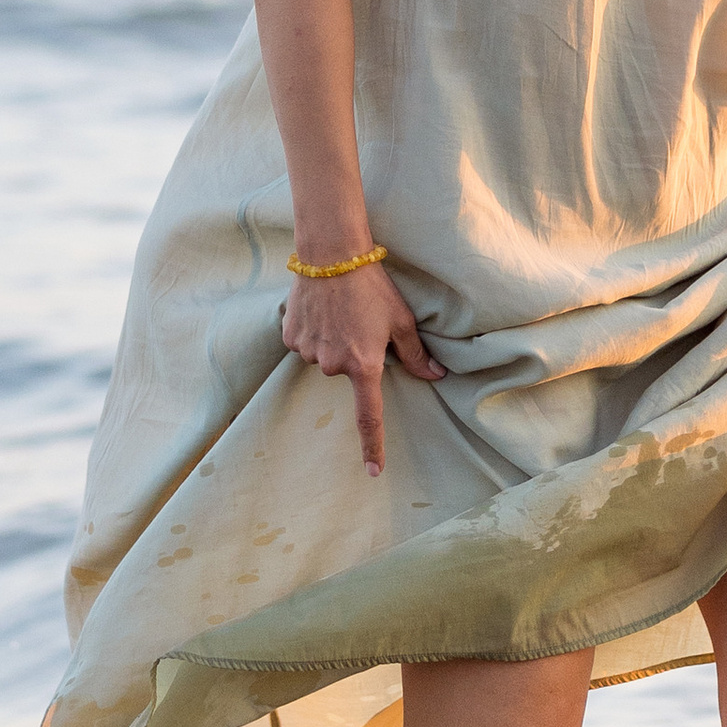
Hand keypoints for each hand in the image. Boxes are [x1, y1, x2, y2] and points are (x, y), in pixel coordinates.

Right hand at [279, 258, 445, 473]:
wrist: (331, 255)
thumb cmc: (372, 286)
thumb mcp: (401, 320)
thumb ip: (416, 354)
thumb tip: (436, 376)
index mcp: (364, 364)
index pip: (369, 416)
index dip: (372, 445)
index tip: (373, 471)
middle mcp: (333, 364)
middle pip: (345, 371)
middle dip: (353, 353)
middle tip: (359, 321)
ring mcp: (308, 351)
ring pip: (323, 356)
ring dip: (332, 340)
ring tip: (339, 309)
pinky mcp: (290, 336)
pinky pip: (304, 343)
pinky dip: (313, 330)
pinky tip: (321, 307)